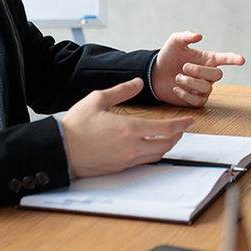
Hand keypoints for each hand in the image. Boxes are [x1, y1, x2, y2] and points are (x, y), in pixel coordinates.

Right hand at [61, 78, 196, 177]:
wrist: (59, 150)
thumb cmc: (75, 125)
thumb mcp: (97, 99)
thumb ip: (121, 90)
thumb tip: (138, 83)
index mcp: (129, 129)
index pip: (166, 129)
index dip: (182, 125)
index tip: (191, 121)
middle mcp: (131, 147)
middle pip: (165, 145)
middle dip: (177, 136)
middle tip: (181, 129)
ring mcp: (125, 160)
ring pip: (156, 156)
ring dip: (166, 146)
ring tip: (168, 137)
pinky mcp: (118, 168)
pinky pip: (142, 162)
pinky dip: (151, 154)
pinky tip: (149, 147)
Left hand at [151, 31, 244, 106]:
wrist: (155, 74)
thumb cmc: (168, 57)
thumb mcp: (175, 42)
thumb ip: (186, 36)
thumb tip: (199, 35)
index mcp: (207, 59)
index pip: (224, 59)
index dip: (233, 59)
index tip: (242, 60)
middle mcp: (208, 74)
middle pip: (217, 75)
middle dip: (200, 71)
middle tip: (184, 67)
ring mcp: (203, 88)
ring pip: (207, 88)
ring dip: (190, 82)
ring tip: (177, 77)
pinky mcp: (195, 100)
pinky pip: (198, 101)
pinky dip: (186, 95)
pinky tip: (176, 88)